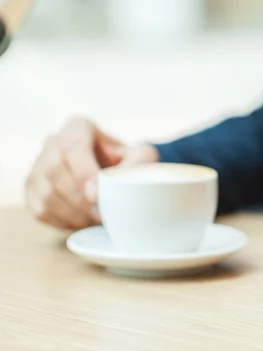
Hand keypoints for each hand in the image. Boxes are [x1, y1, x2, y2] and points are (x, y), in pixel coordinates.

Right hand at [25, 118, 158, 229]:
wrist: (114, 173)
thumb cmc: (128, 162)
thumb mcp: (142, 156)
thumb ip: (139, 162)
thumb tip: (125, 179)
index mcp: (77, 127)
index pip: (73, 147)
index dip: (82, 173)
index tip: (96, 196)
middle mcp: (52, 142)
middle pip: (55, 172)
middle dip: (79, 200)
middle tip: (102, 217)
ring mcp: (37, 165)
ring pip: (46, 193)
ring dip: (72, 214)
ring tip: (95, 222)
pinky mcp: (32, 189)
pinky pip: (40, 209)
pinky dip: (61, 221)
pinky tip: (81, 223)